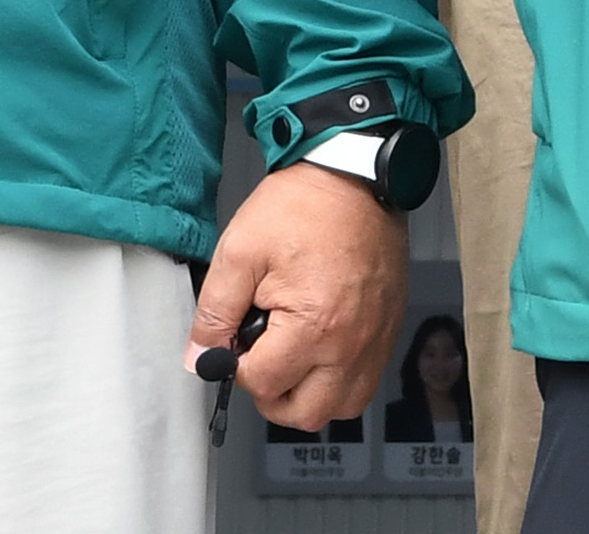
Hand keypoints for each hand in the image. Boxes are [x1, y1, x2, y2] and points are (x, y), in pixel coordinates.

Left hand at [190, 160, 407, 430]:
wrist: (355, 174)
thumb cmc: (302, 207)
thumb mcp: (240, 252)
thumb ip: (214, 312)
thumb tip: (199, 358)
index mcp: (313, 325)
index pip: (263, 383)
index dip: (237, 365)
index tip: (236, 338)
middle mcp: (351, 342)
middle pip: (306, 413)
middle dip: (272, 396)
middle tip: (260, 362)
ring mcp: (375, 338)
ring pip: (342, 406)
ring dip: (310, 396)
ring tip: (291, 361)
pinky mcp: (389, 327)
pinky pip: (366, 381)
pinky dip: (340, 380)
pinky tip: (320, 349)